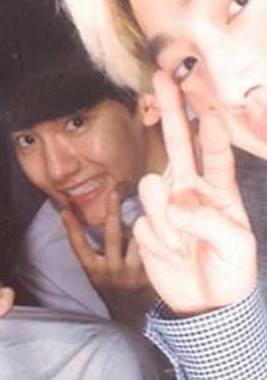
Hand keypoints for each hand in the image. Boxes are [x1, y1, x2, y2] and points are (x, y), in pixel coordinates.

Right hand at [61, 191, 153, 329]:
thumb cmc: (110, 285)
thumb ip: (92, 249)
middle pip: (112, 235)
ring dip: (142, 226)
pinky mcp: (150, 277)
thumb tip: (78, 219)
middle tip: (115, 189)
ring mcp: (132, 275)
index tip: (65, 209)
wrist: (131, 314)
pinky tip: (162, 227)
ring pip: (138, 239)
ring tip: (150, 211)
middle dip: (112, 210)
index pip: (78, 245)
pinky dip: (156, 237)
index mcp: (93, 270)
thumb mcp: (95, 271)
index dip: (71, 227)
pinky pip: (152, 249)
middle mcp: (111, 271)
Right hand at [133, 72, 256, 315]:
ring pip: (152, 186)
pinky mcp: (147, 224)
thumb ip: (210, 220)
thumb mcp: (237, 247)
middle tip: (163, 76)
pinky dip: (157, 240)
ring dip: (165, 219)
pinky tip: (170, 254)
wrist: (205, 302)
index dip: (213, 133)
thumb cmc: (230, 271)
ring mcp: (166, 205)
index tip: (210, 111)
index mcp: (220, 190)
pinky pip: (142, 220)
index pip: (216, 154)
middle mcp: (191, 188)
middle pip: (178, 142)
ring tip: (181, 246)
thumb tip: (176, 204)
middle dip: (173, 110)